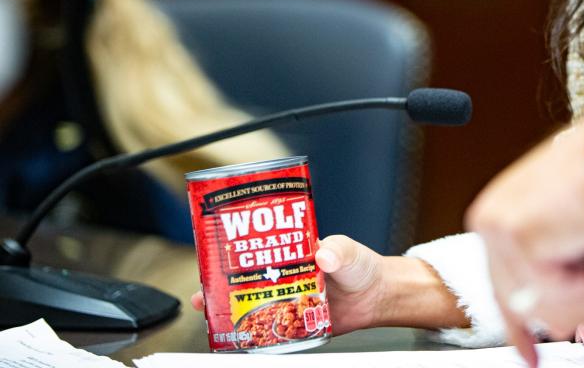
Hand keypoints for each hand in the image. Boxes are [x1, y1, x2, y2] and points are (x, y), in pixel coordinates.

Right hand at [190, 234, 467, 333]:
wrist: (376, 297)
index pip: (254, 249)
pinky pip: (270, 330)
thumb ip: (338, 250)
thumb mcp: (348, 251)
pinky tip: (243, 337)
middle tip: (203, 293)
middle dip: (220, 286)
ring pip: (252, 306)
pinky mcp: (295, 324)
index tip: (212, 256)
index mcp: (290, 253)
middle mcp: (284, 276)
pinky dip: (255, 334)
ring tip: (214, 315)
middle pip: (244, 280)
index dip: (230, 252)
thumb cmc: (361, 266)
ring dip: (231, 311)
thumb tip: (324, 254)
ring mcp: (287, 300)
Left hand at [466, 122, 583, 365]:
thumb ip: (557, 271)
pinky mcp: (517, 237)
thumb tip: (551, 321)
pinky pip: (556, 295)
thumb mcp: (576, 238)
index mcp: (501, 214)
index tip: (530, 356)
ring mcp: (498, 227)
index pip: (501, 285)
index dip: (519, 327)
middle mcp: (491, 219)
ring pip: (542, 306)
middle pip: (521, 303)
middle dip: (576, 313)